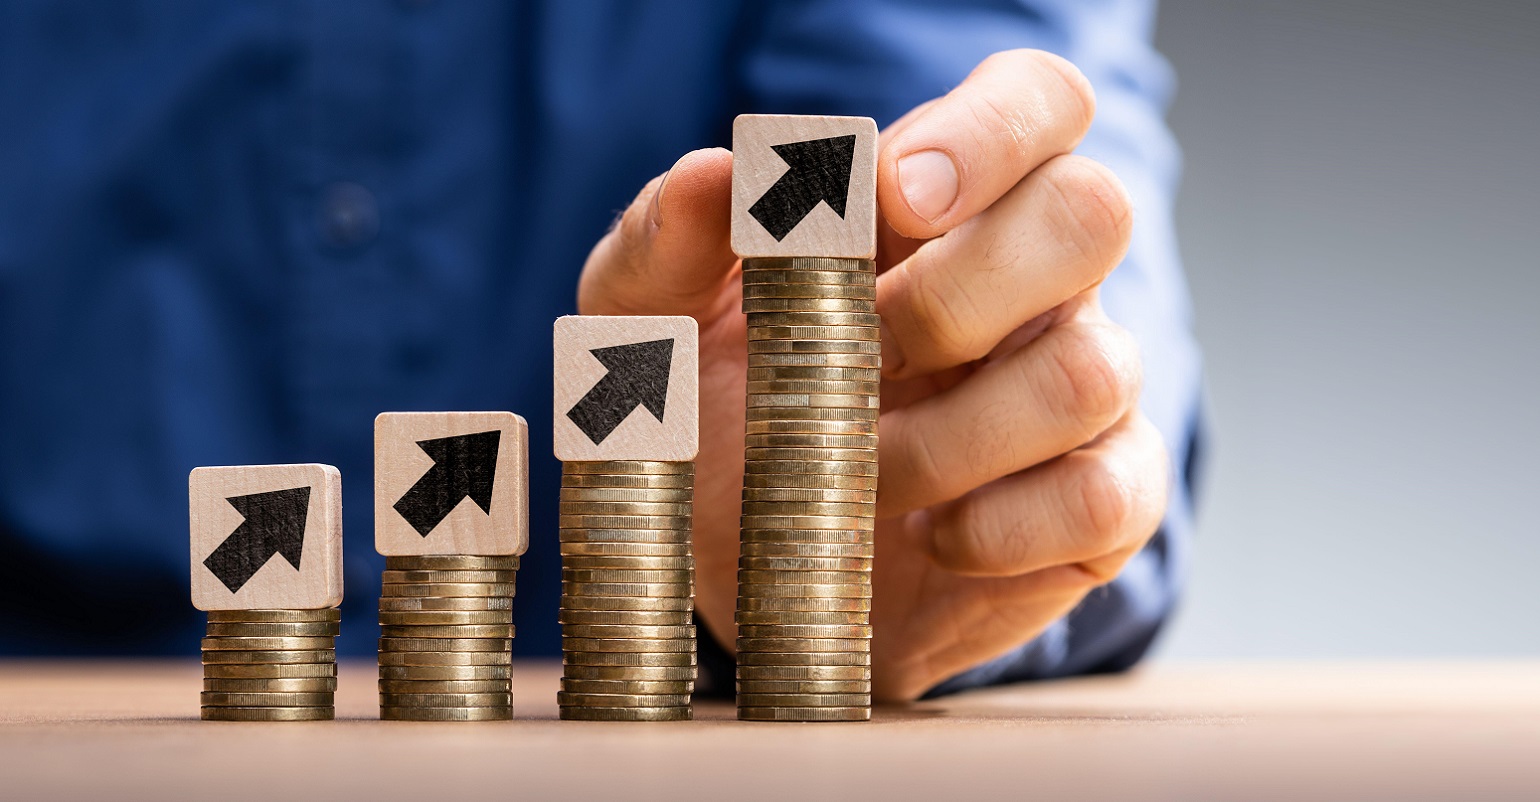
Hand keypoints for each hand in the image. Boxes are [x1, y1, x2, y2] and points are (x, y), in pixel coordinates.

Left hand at [577, 50, 1168, 700]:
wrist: (746, 578)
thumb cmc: (709, 418)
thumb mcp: (650, 329)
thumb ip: (663, 243)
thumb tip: (712, 175)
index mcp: (936, 206)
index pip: (1037, 101)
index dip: (989, 130)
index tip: (893, 197)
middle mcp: (1030, 283)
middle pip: (1093, 212)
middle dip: (959, 293)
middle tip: (864, 356)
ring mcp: (1078, 388)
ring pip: (1091, 369)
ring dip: (951, 439)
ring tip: (863, 475)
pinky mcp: (1095, 503)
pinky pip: (1105, 497)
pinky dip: (1002, 527)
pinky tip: (933, 537)